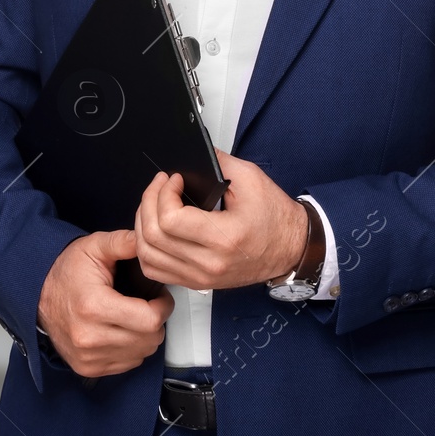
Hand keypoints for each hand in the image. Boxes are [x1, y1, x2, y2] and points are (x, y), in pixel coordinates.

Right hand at [37, 229, 173, 377]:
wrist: (36, 295)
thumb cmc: (66, 271)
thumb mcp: (94, 247)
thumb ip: (123, 242)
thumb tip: (146, 240)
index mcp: (94, 306)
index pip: (150, 320)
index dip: (163, 307)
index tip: (160, 297)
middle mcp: (90, 336)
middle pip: (150, 339)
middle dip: (155, 321)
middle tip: (146, 305)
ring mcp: (88, 356)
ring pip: (142, 354)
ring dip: (144, 337)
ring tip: (132, 317)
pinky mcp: (88, 367)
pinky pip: (127, 364)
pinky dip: (130, 349)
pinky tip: (120, 331)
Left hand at [134, 148, 306, 290]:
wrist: (292, 248)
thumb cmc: (276, 218)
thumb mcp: (251, 179)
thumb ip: (217, 162)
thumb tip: (191, 153)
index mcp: (224, 237)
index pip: (170, 220)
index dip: (163, 193)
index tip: (173, 180)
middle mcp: (210, 263)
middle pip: (153, 237)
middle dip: (149, 202)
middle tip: (160, 186)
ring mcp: (202, 277)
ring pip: (148, 256)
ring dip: (142, 225)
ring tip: (154, 205)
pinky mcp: (197, 282)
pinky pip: (155, 270)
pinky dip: (146, 249)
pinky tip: (153, 230)